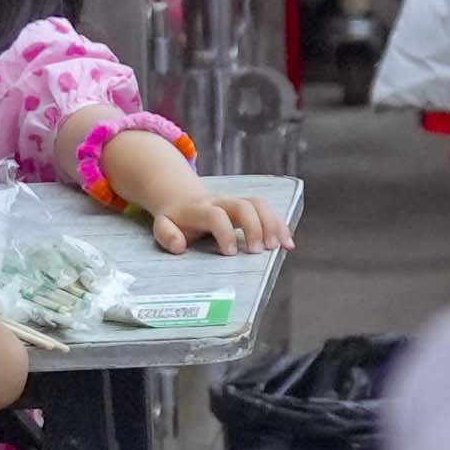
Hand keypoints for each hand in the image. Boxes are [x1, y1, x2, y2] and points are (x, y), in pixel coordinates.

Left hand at [139, 184, 292, 255]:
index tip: (231, 253)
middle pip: (245, 205)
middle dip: (255, 227)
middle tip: (258, 251)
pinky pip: (268, 209)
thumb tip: (179, 246)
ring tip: (280, 246)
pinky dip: (280, 224)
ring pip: (260, 204)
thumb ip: (167, 236)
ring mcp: (237, 202)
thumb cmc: (176, 218)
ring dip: (273, 224)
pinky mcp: (248, 206)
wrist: (182, 196)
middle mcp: (222, 202)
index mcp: (201, 208)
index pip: (216, 216)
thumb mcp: (162, 226)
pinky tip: (287, 242)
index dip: (226, 233)